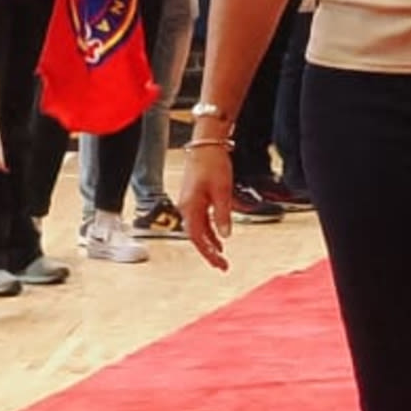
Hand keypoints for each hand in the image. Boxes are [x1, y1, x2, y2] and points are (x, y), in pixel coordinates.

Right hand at [173, 139, 236, 269]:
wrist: (206, 144)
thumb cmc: (213, 164)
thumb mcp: (223, 191)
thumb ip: (222, 215)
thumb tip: (225, 236)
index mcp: (190, 207)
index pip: (197, 238)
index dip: (208, 253)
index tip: (220, 264)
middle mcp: (186, 207)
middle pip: (196, 236)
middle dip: (210, 252)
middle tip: (223, 266)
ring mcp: (189, 202)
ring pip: (198, 229)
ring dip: (210, 242)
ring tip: (222, 255)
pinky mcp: (194, 197)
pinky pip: (200, 219)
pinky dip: (209, 230)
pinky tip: (219, 237)